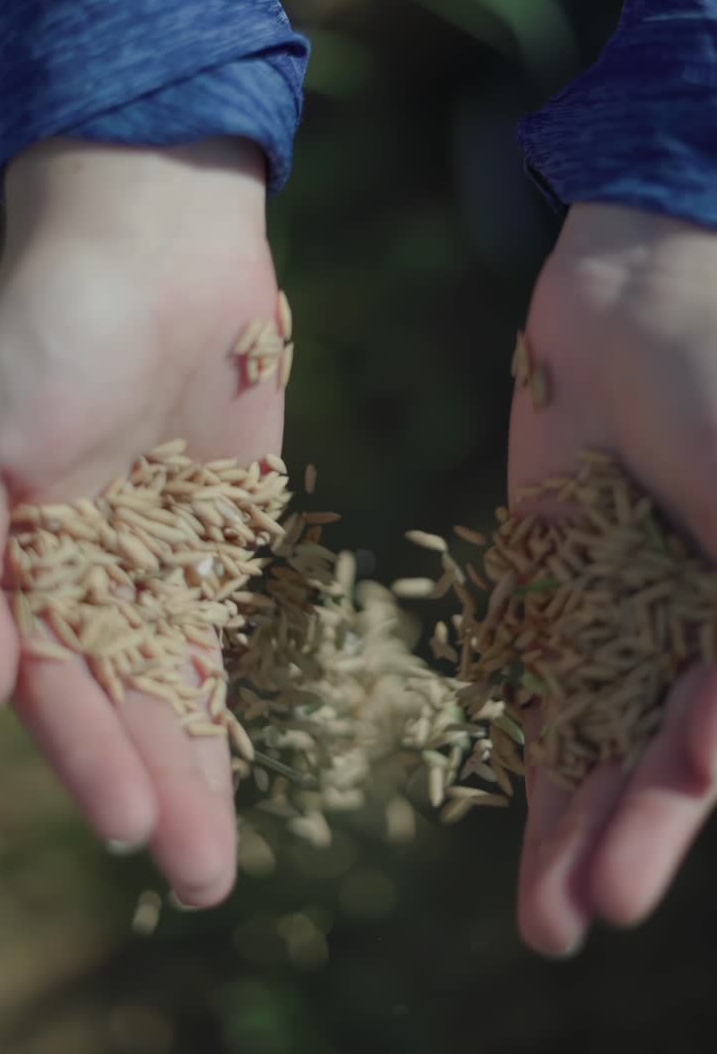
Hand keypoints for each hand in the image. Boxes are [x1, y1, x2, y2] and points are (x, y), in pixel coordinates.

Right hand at [0, 136, 282, 906]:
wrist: (156, 247)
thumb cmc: (46, 329)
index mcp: (8, 556)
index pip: (42, 677)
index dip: (80, 750)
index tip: (128, 822)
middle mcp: (67, 575)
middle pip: (104, 700)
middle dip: (141, 783)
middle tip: (191, 875)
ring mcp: (143, 560)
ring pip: (163, 685)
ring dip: (189, 773)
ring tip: (214, 871)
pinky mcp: (215, 536)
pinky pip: (217, 630)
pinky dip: (223, 703)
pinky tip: (239, 775)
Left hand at [508, 201, 716, 955]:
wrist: (634, 294)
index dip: (677, 804)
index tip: (631, 882)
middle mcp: (698, 632)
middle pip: (663, 756)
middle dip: (627, 838)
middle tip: (583, 924)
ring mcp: (625, 616)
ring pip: (601, 738)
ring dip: (575, 826)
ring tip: (547, 924)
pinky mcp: (555, 588)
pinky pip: (541, 681)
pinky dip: (533, 751)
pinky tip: (519, 831)